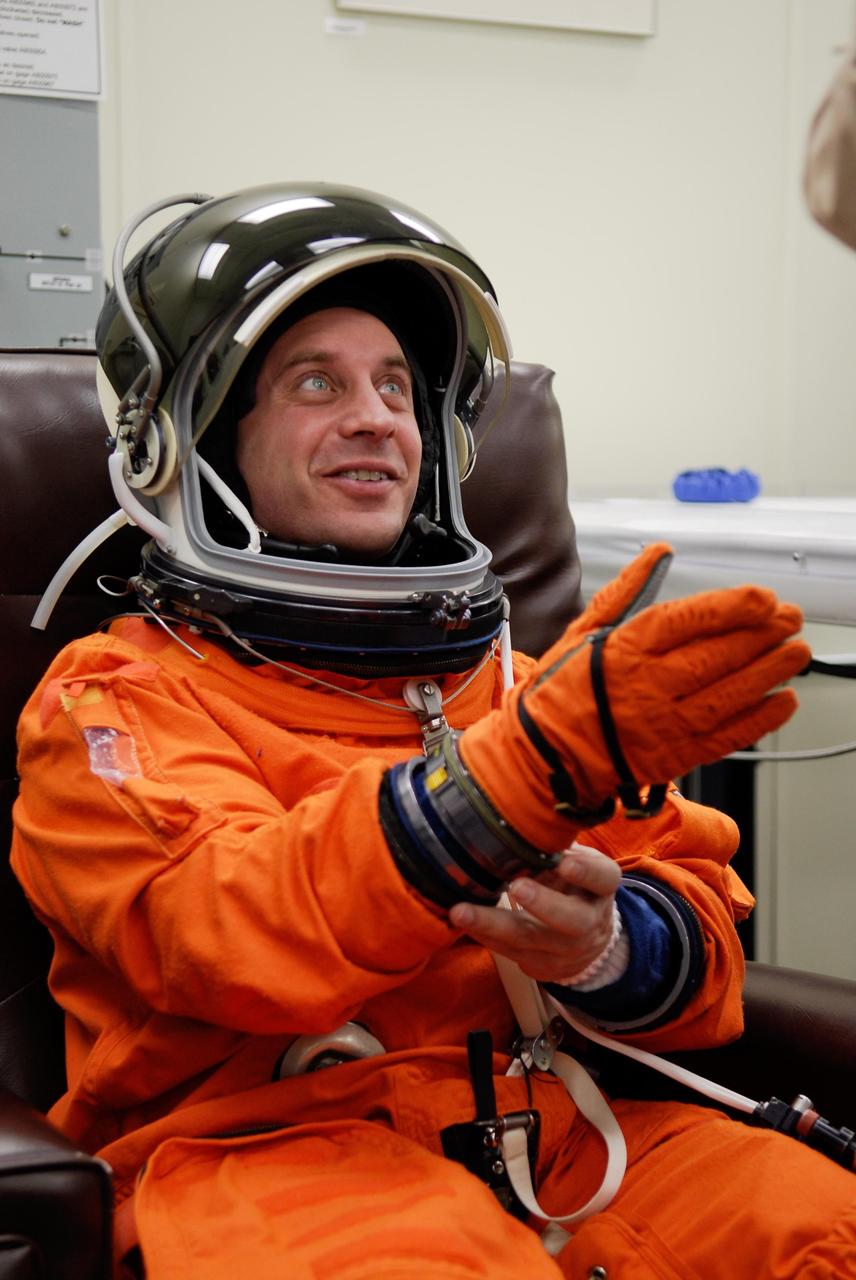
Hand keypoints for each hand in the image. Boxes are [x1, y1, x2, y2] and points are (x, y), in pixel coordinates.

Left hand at [449, 844, 620, 982]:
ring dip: (492, 926)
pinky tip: (463, 923)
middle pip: (571, 919)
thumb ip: (555, 849)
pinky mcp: (542, 966)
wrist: (588, 940)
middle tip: (516, 887)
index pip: (602, 878)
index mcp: (601, 888)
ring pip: (529, 940)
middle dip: (542, 904)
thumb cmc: (574, 886)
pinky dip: (484, 937)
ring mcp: (566, 950)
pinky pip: (509, 953)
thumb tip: (518, 826)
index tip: (564, 863)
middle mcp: (589, 923)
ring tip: (461, 912)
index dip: (586, 872)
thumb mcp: (576, 863)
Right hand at [459, 543, 810, 849]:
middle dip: (762, 634)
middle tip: (790, 619)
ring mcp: (663, 724)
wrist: (544, 755)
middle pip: (717, 655)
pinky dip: (760, 719)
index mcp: (624, 651)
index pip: (688, 620)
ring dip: (770, 672)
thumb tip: (657, 553)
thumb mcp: (584, 630)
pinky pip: (726, 736)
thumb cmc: (560, 692)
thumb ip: (626, 591)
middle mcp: (646, 687)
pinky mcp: (674, 756)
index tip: (762, 598)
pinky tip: (782, 700)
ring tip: (796, 652)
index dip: (731, 607)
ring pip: (729, 694)